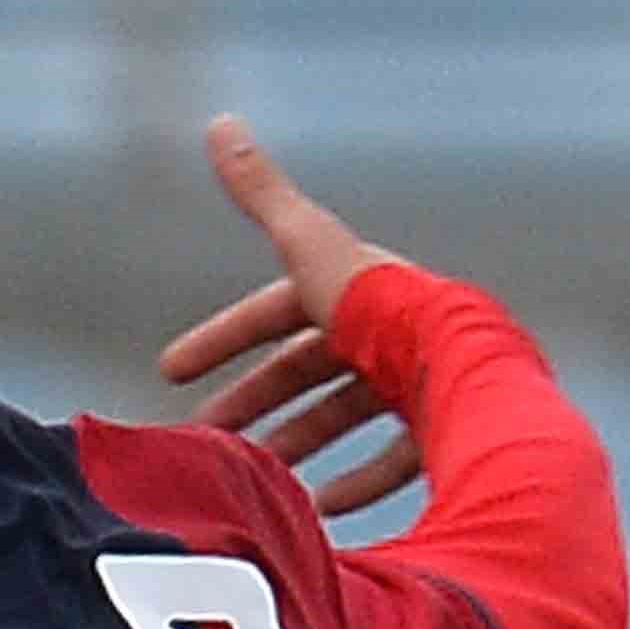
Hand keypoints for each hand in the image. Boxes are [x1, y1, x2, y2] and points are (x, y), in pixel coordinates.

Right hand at [159, 117, 421, 519]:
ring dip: (298, 443)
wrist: (458, 369)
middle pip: (310, 368)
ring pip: (350, 414)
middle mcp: (394, 332)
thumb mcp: (310, 250)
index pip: (277, 310)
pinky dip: (360, 480)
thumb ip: (264, 195)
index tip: (171, 373)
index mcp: (358, 291)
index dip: (223, 337)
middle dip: (254, 401)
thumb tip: (219, 122)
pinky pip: (400, 460)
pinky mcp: (452, 432)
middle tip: (205, 438)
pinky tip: (322, 506)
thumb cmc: (381, 311)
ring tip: (257, 480)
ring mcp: (424, 383)